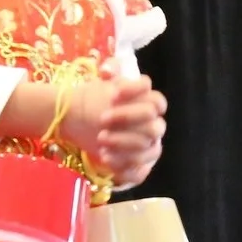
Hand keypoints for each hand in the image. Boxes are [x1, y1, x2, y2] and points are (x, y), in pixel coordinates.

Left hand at [63, 62, 167, 186]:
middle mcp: (154, 127)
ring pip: (149, 150)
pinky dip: (123, 167)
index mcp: (150, 106)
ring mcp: (149, 148)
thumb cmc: (98, 101)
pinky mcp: (140, 167)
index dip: (137, 97)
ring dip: (124, 145)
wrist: (83, 123)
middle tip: (102, 118)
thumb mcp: (104, 82)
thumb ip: (111, 69)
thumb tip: (108, 71)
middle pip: (154, 126)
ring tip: (100, 140)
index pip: (157, 100)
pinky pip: (140, 172)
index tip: (112, 95)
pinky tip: (105, 158)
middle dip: (128, 121)